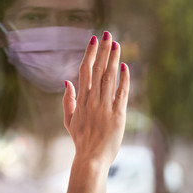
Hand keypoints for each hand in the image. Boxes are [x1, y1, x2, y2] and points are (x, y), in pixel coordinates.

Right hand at [63, 31, 129, 169]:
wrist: (91, 158)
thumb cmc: (80, 139)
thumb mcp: (68, 119)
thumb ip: (68, 100)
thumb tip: (66, 81)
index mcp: (81, 100)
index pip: (85, 71)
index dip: (89, 54)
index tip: (93, 40)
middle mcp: (92, 100)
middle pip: (98, 70)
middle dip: (103, 51)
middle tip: (107, 34)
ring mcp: (105, 107)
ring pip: (109, 78)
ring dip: (113, 60)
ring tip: (117, 44)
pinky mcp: (118, 115)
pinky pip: (122, 93)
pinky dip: (124, 79)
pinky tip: (126, 67)